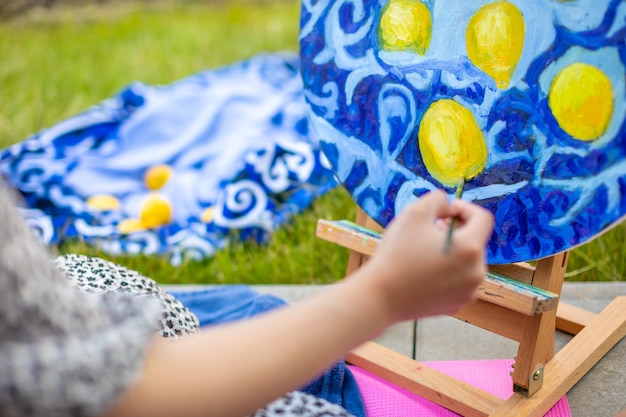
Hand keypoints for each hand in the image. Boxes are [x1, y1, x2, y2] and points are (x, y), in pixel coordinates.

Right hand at [360, 191, 493, 323]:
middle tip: (429, 231)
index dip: (464, 208)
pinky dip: (447, 271)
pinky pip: (459, 280)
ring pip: (467, 261)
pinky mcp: (457, 304)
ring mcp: (468, 291)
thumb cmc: (397, 253)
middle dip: (455, 231)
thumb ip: (438, 199)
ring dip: (451, 250)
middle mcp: (477, 272)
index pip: (483, 218)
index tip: (445, 211)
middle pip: (475, 240)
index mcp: (471, 248)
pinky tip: (423, 271)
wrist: (380, 296)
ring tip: (424, 252)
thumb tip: (448, 207)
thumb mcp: (415, 212)